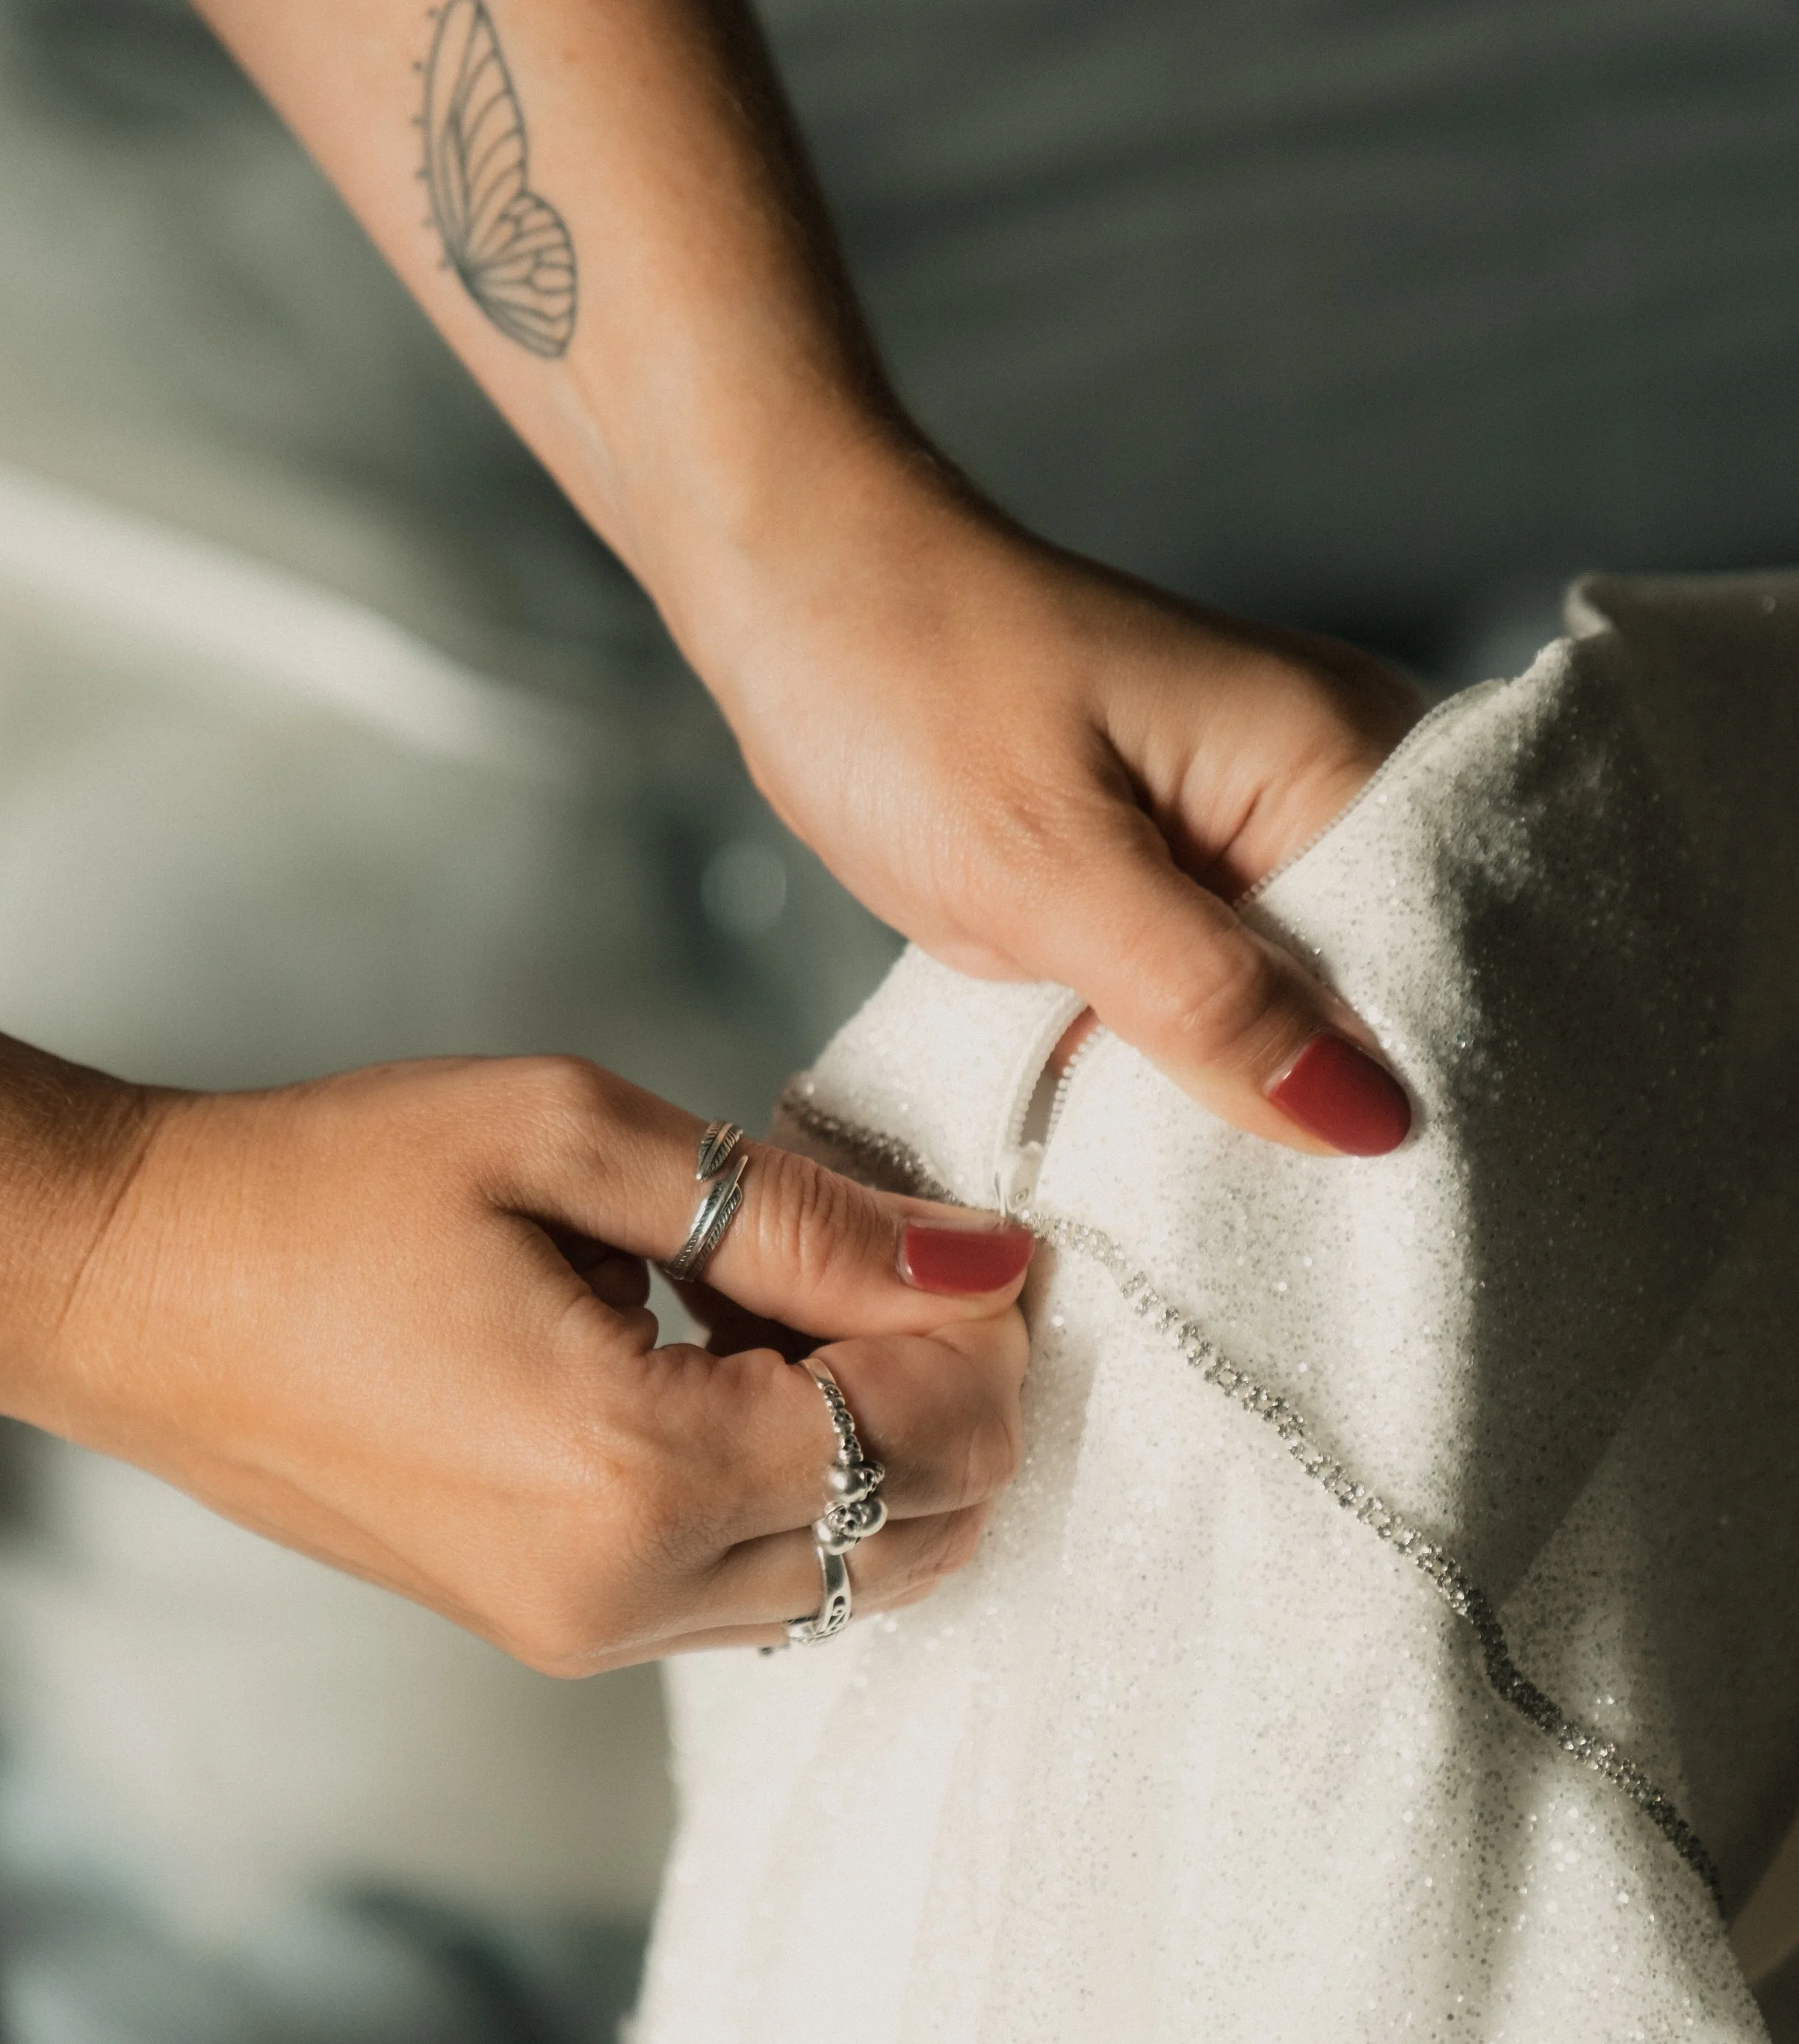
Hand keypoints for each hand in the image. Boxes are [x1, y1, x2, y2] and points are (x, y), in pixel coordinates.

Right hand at [19, 1051, 1030, 1672]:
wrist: (140, 1292)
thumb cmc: (328, 1190)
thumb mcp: (576, 1138)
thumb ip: (803, 1219)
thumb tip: (979, 1262)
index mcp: (638, 1472)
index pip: (925, 1439)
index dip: (985, 1338)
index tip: (973, 1240)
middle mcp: (627, 1594)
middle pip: (913, 1533)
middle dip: (955, 1406)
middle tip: (902, 1269)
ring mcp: (588, 1633)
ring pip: (845, 1579)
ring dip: (880, 1455)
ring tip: (802, 1314)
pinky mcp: (555, 1629)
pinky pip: (752, 1591)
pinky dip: (798, 1496)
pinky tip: (737, 1378)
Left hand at [692, 456, 1425, 1156]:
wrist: (795, 596)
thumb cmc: (907, 682)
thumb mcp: (1047, 867)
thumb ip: (1206, 1000)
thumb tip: (1364, 1120)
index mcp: (1337, 756)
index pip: (1446, 961)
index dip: (1429, 1092)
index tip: (1410, 1228)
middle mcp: (1322, 789)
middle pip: (1385, 996)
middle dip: (1345, 1114)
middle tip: (1321, 1248)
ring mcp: (1246, 834)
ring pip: (1292, 1013)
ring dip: (1257, 1104)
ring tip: (1245, 1222)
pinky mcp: (1170, 874)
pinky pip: (1214, 999)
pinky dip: (1186, 1069)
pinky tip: (1168, 1152)